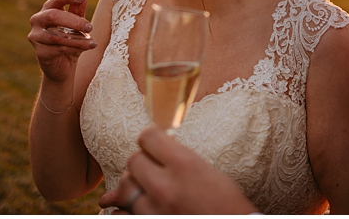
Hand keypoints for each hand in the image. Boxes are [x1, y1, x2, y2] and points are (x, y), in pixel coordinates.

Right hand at [27, 0, 96, 82]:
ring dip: (77, 38)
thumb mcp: (77, 25)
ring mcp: (36, 36)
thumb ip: (78, 12)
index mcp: (48, 9)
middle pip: (53, 15)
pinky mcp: (39, 52)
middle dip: (74, 21)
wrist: (63, 65)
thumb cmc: (70, 40)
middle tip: (89, 27)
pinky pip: (58, 49)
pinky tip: (86, 47)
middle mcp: (38, 20)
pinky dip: (74, 48)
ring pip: (56, 35)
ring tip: (91, 41)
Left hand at [98, 127, 256, 213]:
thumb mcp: (209, 172)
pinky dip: (121, 210)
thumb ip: (179, 158)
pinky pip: (122, 215)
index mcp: (185, 166)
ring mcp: (156, 211)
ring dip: (132, 185)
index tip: (154, 144)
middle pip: (133, 161)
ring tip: (143, 187)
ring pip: (125, 188)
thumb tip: (153, 150)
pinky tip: (123, 208)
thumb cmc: (227, 204)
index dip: (150, 138)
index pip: (148, 137)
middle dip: (142, 161)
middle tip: (152, 166)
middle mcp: (166, 187)